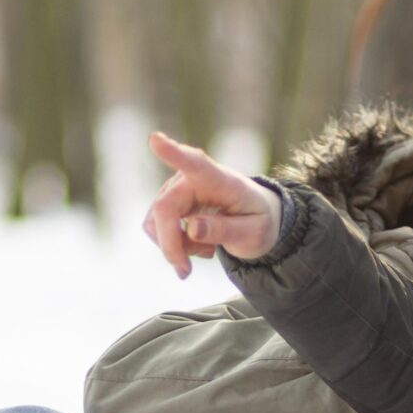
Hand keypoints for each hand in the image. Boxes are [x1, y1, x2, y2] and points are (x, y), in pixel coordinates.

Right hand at [144, 131, 281, 277]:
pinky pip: (156, 228)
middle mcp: (192, 178)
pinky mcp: (166, 201)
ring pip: (155, 223)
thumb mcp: (253, 233)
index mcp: (220, 179)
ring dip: (175, 246)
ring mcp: (176, 188)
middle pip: (164, 210)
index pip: (195, 163)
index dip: (173, 153)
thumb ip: (225, 230)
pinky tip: (196, 244)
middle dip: (171, 245)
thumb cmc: (257, 221)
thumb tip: (192, 228)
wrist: (254, 218)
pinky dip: (172, 244)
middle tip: (185, 272)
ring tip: (205, 249)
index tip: (156, 140)